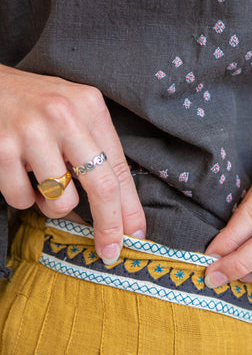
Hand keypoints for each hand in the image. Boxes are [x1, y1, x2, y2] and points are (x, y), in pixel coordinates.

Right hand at [0, 65, 145, 263]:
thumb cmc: (34, 103)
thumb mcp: (73, 110)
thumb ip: (95, 147)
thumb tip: (118, 205)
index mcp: (90, 106)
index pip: (119, 167)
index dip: (130, 208)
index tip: (136, 236)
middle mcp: (65, 116)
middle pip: (101, 187)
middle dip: (109, 226)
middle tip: (109, 250)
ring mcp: (32, 132)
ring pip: (59, 200)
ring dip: (52, 204)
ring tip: (42, 181)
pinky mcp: (2, 149)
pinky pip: (22, 199)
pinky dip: (23, 197)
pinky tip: (18, 173)